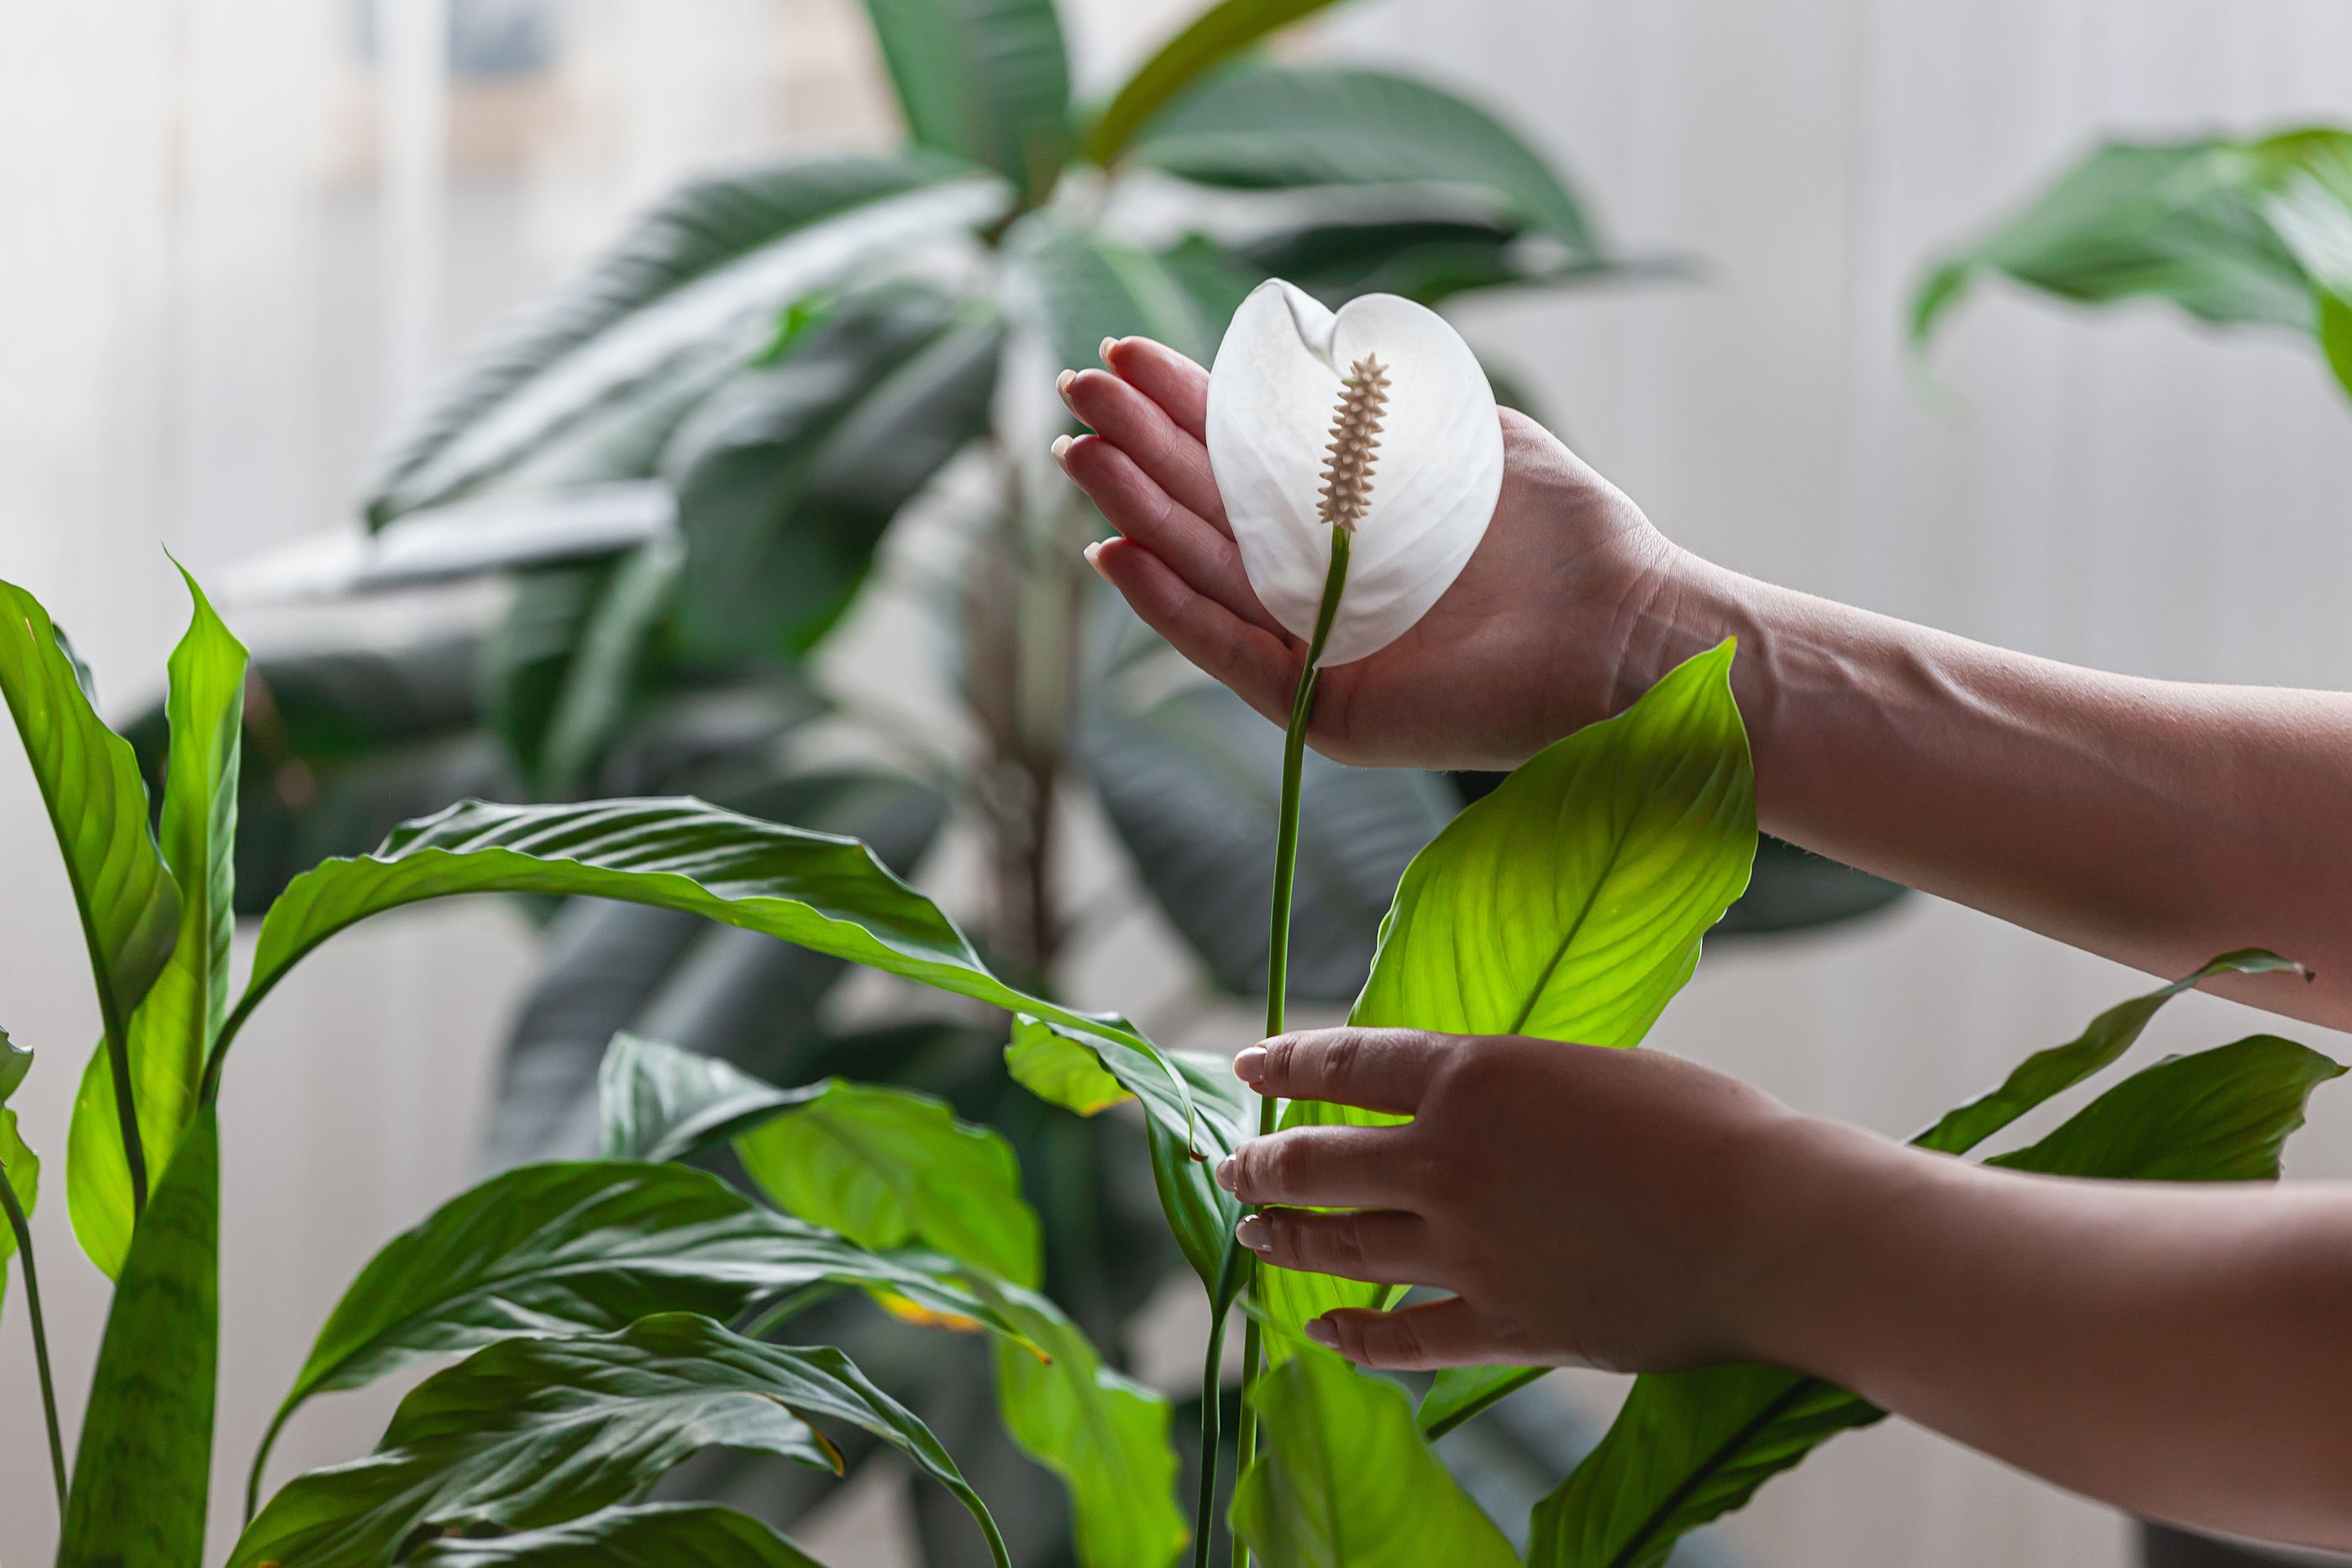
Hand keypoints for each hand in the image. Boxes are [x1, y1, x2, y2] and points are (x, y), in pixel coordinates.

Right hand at [1055, 338, 1681, 771]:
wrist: (1628, 631)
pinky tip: (1117, 555)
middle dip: (1138, 449)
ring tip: (1079, 459)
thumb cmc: (1566, 536)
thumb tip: (1310, 350)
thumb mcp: (1470, 438)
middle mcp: (1322, 583)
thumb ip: (1389, 402)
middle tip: (1075, 392)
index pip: (1245, 456)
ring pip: (1205, 575)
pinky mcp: (1330, 709)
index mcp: (1350, 517)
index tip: (1125, 354)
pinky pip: (1233, 654)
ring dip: (1136, 515)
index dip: (1183, 406)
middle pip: (1207, 510)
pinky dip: (1172, 609)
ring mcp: (1320, 648)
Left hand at [1217, 1026, 1854, 1373]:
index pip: (1342, 1064)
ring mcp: (1467, 1250)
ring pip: (1342, 1246)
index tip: (1246, 1070)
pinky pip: (1403, 1337)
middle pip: (1316, 1163)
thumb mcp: (1586, 1068)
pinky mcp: (1503, 1324)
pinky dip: (1355, 1336)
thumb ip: (1508, 1088)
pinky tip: (1322, 1332)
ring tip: (1254, 1232)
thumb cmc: (1705, 1127)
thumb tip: (1464, 1106)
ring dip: (1286, 1239)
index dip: (1284, 1065)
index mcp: (1470, 1075)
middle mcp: (1446, 1161)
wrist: (1771, 1224)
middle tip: (1233, 1168)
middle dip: (1261, 1165)